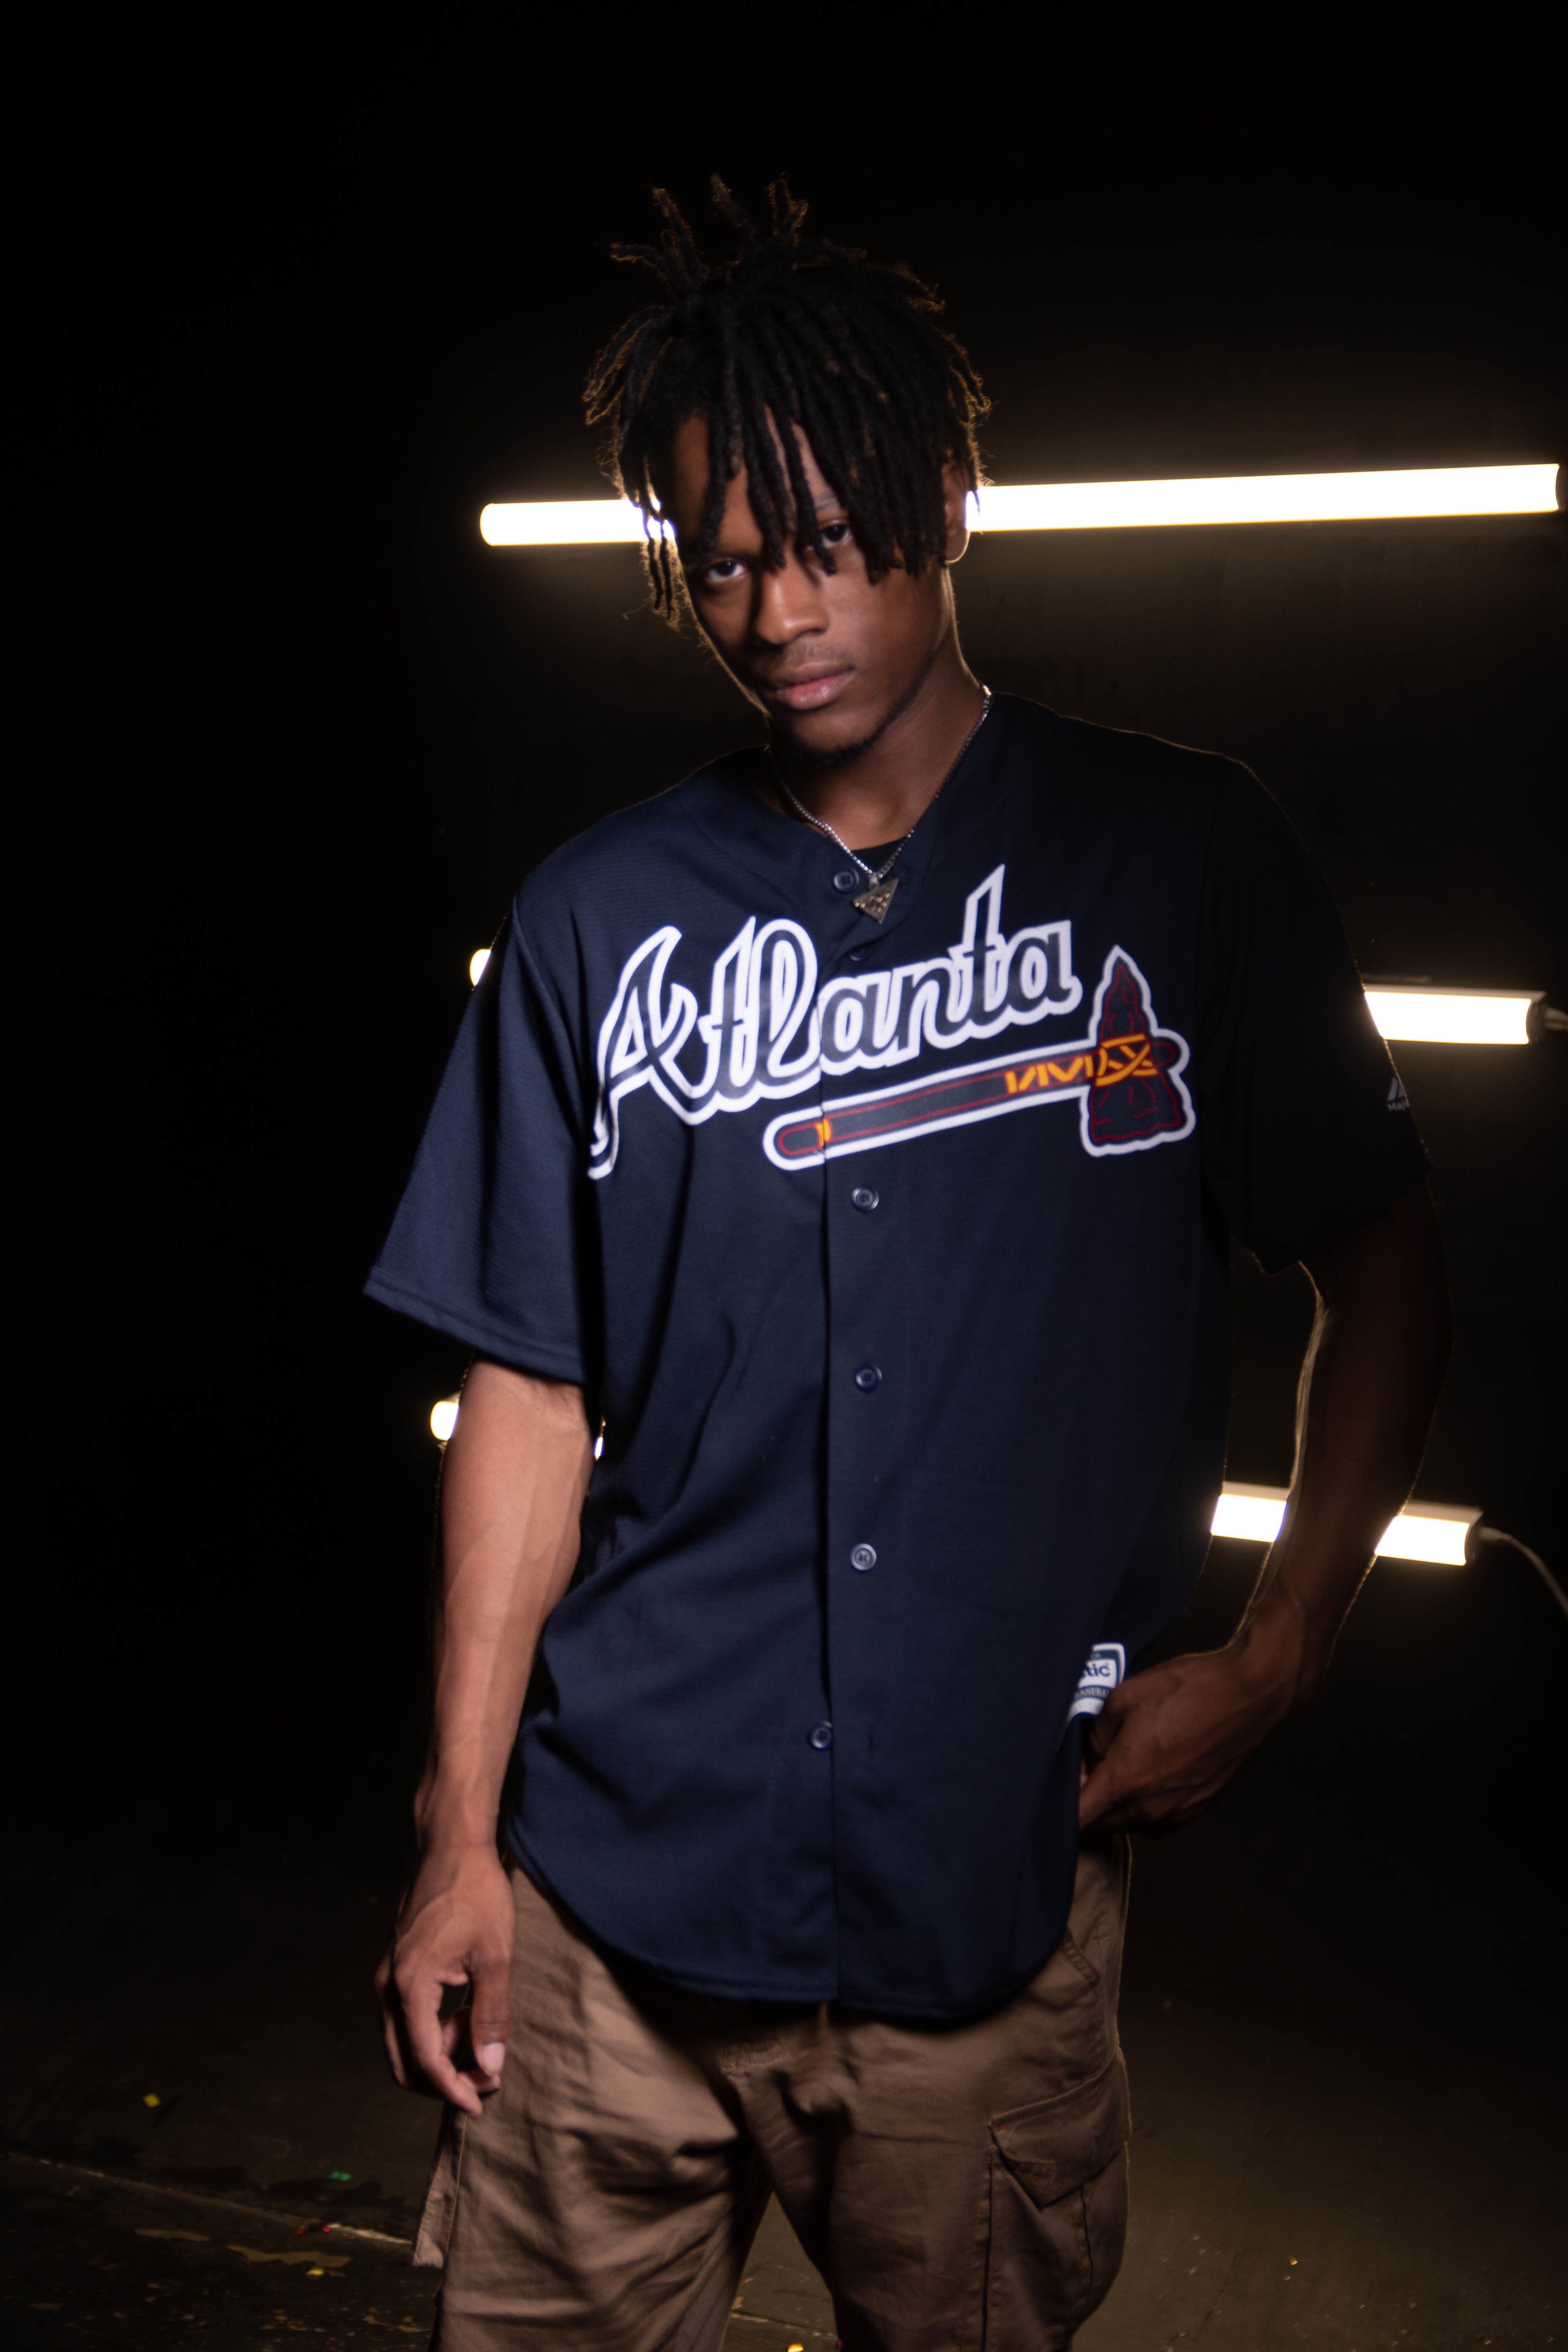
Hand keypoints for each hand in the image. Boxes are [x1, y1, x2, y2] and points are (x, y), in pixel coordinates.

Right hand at [376, 1842, 514, 2115]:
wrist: (452, 1845)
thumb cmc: (476, 1893)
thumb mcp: (495, 1956)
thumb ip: (491, 2014)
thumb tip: (491, 2066)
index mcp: (409, 1986)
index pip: (425, 2060)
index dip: (452, 2090)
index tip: (479, 2105)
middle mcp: (387, 1986)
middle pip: (404, 2061)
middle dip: (443, 2080)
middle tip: (484, 2081)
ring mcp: (387, 1976)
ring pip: (404, 2040)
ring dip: (440, 2054)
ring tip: (481, 2039)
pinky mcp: (395, 1967)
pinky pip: (406, 2017)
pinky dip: (433, 2030)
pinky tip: (466, 2016)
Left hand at [1077, 1634, 1301, 1835]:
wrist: (1249, 1694)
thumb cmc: (1188, 1690)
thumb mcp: (1124, 1697)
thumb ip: (1096, 1734)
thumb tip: (1087, 1756)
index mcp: (1127, 1780)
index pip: (1079, 1819)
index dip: (1060, 1806)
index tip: (1058, 1787)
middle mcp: (1151, 1808)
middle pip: (1103, 1824)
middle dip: (1088, 1804)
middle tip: (1087, 1768)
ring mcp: (1179, 1812)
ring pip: (1131, 1823)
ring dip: (1118, 1805)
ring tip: (1121, 1766)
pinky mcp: (1199, 1808)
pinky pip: (1159, 1818)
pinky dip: (1145, 1804)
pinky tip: (1151, 1770)